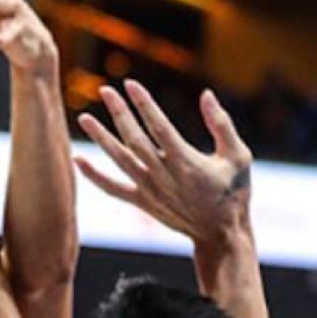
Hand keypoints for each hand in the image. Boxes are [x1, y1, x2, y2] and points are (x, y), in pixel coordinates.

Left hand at [76, 81, 252, 242]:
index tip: (130, 84)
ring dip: (101, 138)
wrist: (219, 234)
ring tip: (84, 117)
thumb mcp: (239, 156)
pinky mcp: (142, 202)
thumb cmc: (234, 192)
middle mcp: (163, 175)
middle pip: (135, 139)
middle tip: (105, 90)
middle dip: (119, 113)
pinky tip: (78, 160)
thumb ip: (221, 124)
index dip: (143, 104)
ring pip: (120, 160)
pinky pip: (112, 188)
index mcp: (187, 162)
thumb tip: (206, 94)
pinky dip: (93, 175)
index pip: (159, 127)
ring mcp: (150, 190)